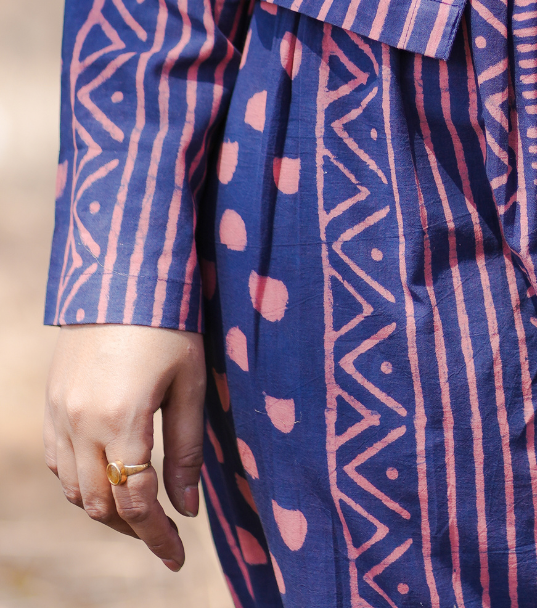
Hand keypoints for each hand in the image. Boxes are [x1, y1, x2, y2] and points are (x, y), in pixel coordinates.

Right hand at [44, 323, 206, 571]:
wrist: (122, 275)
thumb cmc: (170, 323)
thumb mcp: (190, 382)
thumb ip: (186, 448)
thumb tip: (186, 508)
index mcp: (123, 419)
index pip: (136, 502)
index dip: (158, 536)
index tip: (178, 557)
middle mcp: (82, 423)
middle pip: (100, 505)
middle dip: (133, 529)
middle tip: (164, 535)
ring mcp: (60, 414)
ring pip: (74, 490)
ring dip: (104, 511)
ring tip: (140, 513)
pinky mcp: (51, 403)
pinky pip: (60, 464)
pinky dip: (80, 484)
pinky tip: (107, 481)